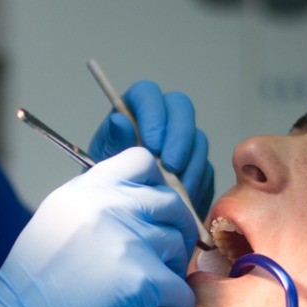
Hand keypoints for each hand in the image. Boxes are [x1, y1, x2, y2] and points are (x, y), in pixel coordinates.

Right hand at [0, 148, 197, 306]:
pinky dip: (173, 305)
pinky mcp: (141, 279)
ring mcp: (127, 240)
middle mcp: (107, 205)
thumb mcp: (56, 221)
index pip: (142, 160)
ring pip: (178, 248)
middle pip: (170, 203)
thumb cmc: (33, 287)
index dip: (156, 186)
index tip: (153, 212)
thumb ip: (95, 204)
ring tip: (147, 294)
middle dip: (174, 232)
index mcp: (85, 189)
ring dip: (170, 272)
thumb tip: (137, 200)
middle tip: (163, 258)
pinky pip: (181, 289)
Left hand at [89, 80, 213, 219]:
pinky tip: (184, 200)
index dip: (153, 114)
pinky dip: (197, 184)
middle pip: (181, 107)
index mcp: (132, 112)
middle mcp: (160, 120)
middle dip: (180, 137)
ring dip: (190, 164)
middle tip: (171, 167)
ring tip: (176, 190)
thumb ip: (112, 142)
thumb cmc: (107, 183)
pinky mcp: (195, 166)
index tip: (152, 144)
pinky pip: (205, 169)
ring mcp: (182, 141)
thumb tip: (120, 121)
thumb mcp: (101, 164)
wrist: (120, 212)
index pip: (147, 93)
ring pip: (197, 139)